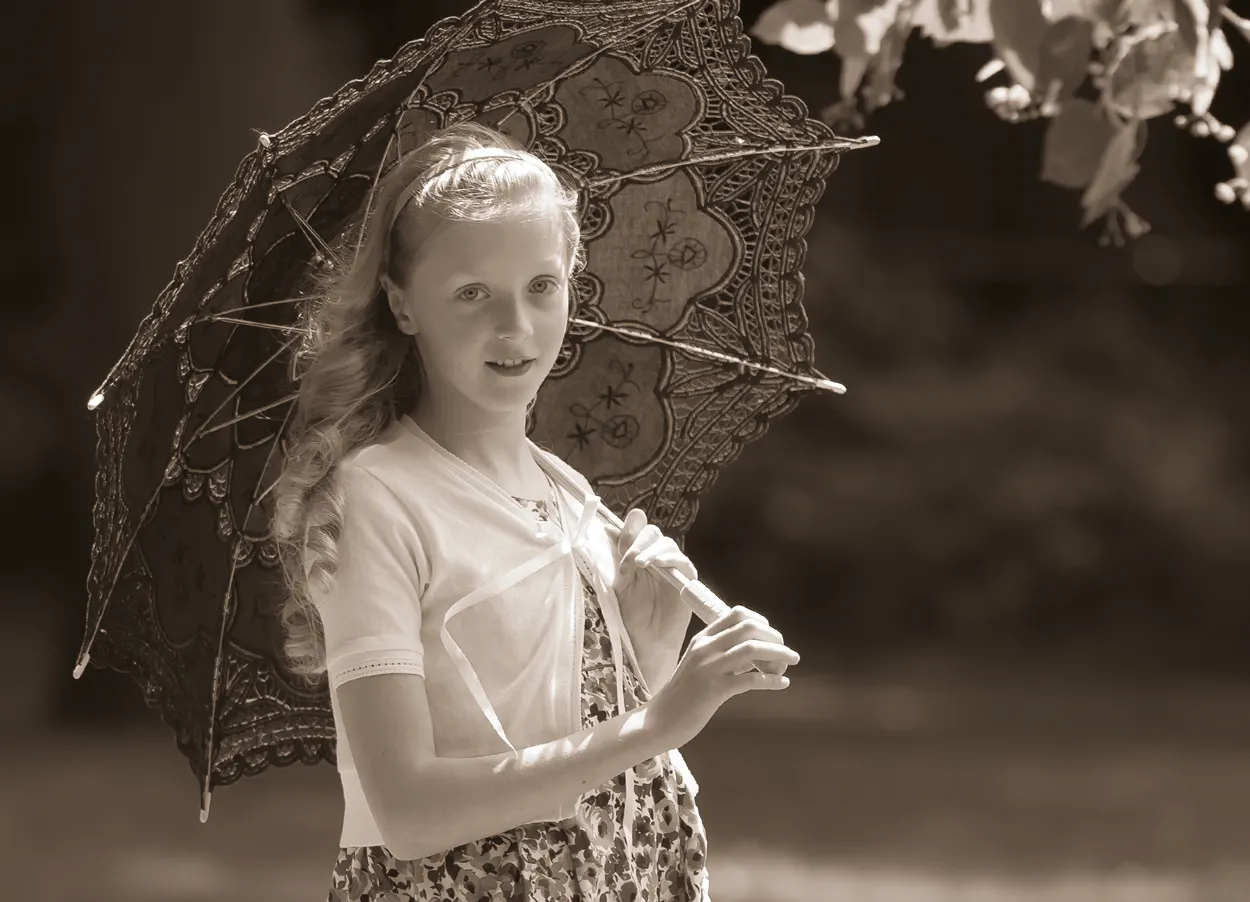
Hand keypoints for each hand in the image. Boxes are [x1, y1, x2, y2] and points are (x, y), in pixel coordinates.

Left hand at [613, 508, 696, 636]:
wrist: (646, 640)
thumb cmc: (632, 614)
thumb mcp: (619, 583)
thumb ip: (618, 557)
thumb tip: (609, 528)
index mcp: (638, 554)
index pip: (636, 529)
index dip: (628, 528)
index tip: (615, 539)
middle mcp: (656, 556)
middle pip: (651, 532)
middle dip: (637, 541)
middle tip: (628, 561)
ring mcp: (673, 566)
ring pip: (666, 543)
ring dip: (651, 550)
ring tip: (639, 564)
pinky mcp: (687, 577)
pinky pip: (682, 560)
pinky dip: (669, 558)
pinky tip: (657, 564)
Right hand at [647, 605, 798, 749]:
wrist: (660, 720)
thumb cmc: (683, 694)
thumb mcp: (699, 664)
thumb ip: (722, 654)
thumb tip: (757, 652)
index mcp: (702, 638)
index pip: (737, 614)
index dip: (761, 622)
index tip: (771, 637)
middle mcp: (706, 647)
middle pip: (750, 628)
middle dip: (774, 637)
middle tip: (786, 653)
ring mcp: (709, 668)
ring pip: (753, 649)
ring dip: (779, 655)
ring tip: (790, 664)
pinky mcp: (714, 690)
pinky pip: (751, 679)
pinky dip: (772, 680)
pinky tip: (782, 684)